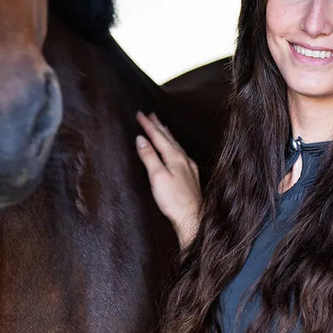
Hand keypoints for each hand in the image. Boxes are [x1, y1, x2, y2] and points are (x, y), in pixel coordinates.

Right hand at [135, 112, 201, 248]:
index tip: (139, 114)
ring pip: (175, 145)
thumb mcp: (157, 176)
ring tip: (161, 127)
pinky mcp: (190, 177)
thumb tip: (141, 140)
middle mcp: (183, 160)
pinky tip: (175, 150)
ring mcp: (188, 168)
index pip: (158, 136)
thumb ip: (149, 157)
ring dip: (166, 135)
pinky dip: (173, 146)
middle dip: (158, 125)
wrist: (192, 218)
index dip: (148, 125)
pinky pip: (180, 154)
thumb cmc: (174, 200)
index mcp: (174, 157)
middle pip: (168, 138)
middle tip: (151, 114)